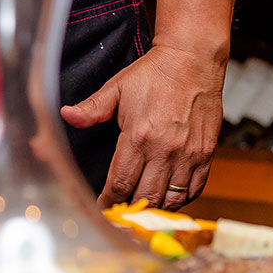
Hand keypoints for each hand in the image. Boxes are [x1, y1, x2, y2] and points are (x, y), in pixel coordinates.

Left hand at [60, 45, 225, 208]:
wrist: (192, 60)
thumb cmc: (154, 74)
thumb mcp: (117, 88)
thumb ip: (92, 108)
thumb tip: (66, 115)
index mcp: (138, 136)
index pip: (120, 183)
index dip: (109, 200)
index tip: (103, 205)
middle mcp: (164, 149)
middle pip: (146, 197)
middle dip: (130, 209)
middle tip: (121, 212)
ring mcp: (188, 154)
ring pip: (171, 199)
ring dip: (155, 209)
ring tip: (142, 209)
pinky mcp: (206, 154)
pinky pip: (194, 189)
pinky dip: (180, 200)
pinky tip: (167, 198)